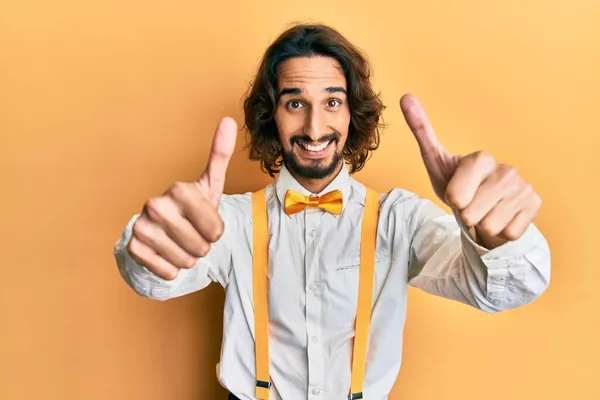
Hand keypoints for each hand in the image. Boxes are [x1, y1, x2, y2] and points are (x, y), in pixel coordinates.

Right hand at [127, 117, 237, 278]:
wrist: (158, 230)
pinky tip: (165, 255)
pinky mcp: (132, 247)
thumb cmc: (190, 208)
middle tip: (192, 235)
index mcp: (180, 189)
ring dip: (188, 259)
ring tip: (179, 244)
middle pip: (201, 246)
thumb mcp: (209, 185)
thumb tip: (229, 120)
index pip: (216, 230)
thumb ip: (219, 155)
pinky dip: (171, 269)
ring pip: (185, 260)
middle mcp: (156, 204)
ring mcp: (141, 226)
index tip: (206, 223)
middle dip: (202, 247)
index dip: (215, 232)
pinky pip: (167, 271)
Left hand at [399, 94, 540, 247]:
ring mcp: (523, 187)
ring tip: (484, 211)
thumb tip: (405, 96)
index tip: (455, 192)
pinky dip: (499, 231)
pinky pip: (508, 232)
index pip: (456, 196)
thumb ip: (421, 131)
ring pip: (489, 225)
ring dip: (482, 225)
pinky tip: (501, 217)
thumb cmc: (457, 186)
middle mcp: (507, 169)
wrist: (485, 208)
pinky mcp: (535, 205)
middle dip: (466, 215)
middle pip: (471, 213)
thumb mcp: (435, 162)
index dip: (453, 199)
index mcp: (481, 158)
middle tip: (470, 204)